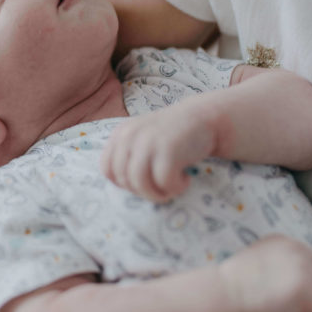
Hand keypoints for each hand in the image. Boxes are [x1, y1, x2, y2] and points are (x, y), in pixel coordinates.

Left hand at [100, 100, 215, 200]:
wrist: (204, 117)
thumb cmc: (173, 135)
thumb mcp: (142, 139)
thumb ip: (128, 156)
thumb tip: (122, 187)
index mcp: (121, 134)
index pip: (107, 169)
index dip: (124, 183)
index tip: (144, 182)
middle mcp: (130, 135)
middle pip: (124, 180)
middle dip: (144, 192)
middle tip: (163, 186)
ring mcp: (148, 141)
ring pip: (140, 184)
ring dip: (158, 194)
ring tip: (173, 187)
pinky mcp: (168, 148)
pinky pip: (163, 182)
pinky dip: (175, 187)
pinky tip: (186, 179)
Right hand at [220, 234, 311, 311]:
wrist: (223, 296)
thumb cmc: (233, 285)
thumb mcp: (258, 261)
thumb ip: (279, 263)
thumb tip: (299, 280)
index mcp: (284, 241)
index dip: (306, 283)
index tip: (288, 295)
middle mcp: (297, 249)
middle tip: (288, 307)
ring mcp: (303, 269)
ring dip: (308, 309)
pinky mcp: (306, 290)